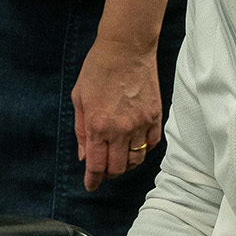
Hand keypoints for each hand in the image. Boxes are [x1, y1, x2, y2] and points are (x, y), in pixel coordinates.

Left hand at [72, 36, 161, 190]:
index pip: (96, 165)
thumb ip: (81, 130)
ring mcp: (141, 124)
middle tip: (102, 170)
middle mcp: (121, 130)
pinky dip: (142, 150)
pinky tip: (134, 144)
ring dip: (125, 164)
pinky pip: (151, 145)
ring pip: (136, 160)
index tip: (90, 186)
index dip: (92, 180)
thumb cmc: (98, 69)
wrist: (126, 49)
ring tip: (117, 158)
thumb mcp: (79, 98)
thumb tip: (84, 156)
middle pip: (118, 168)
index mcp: (98, 125)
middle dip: (108, 174)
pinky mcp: (155, 117)